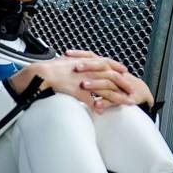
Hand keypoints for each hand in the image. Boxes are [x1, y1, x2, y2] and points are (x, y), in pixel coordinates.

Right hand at [10, 52, 137, 112]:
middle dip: (123, 84)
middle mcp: (87, 70)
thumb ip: (73, 62)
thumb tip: (76, 62)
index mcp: (85, 62)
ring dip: (117, 96)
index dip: (116, 67)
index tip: (124, 72)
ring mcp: (83, 81)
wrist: (40, 74)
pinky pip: (90, 100)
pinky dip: (97, 105)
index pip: (106, 62)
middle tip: (132, 90)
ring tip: (126, 103)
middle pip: (111, 76)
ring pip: (105, 89)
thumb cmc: (49, 68)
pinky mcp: (78, 91)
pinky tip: (102, 111)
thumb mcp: (64, 61)